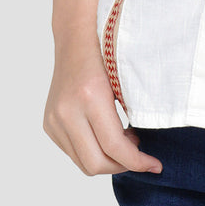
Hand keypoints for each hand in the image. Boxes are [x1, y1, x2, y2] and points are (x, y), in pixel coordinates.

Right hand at [43, 38, 162, 175]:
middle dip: (122, 166)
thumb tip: (140, 150)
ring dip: (107, 160)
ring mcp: (54, 119)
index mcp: (90, 97)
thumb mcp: (124, 82)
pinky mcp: (49, 124)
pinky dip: (92, 151)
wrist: (75, 39)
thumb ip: (131, 116)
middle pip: (96, 163)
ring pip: (83, 162)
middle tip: (140, 154)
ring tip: (123, 141)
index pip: (114, 147)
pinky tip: (105, 135)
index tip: (155, 166)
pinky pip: (73, 152)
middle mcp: (67, 111)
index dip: (138, 161)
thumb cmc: (106, 55)